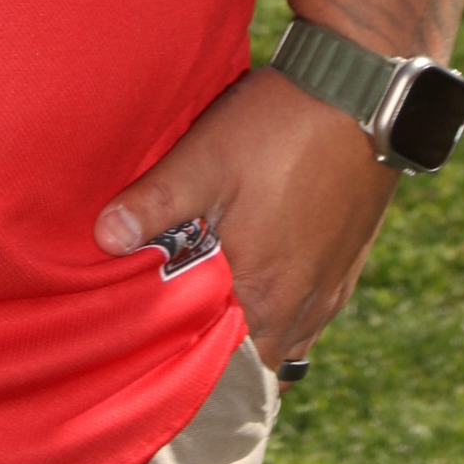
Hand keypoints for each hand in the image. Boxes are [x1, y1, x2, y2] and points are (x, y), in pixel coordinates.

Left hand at [93, 65, 395, 370]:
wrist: (359, 94)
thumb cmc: (277, 128)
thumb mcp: (204, 158)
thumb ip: (154, 204)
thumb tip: (104, 239)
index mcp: (264, 293)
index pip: (229, 369)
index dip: (195, 365)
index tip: (163, 354)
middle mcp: (303, 307)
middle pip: (258, 361)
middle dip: (223, 355)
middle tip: (182, 328)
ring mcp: (331, 289)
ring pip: (288, 341)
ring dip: (255, 334)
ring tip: (216, 306)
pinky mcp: (347, 266)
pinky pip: (311, 316)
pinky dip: (283, 312)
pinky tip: (258, 278)